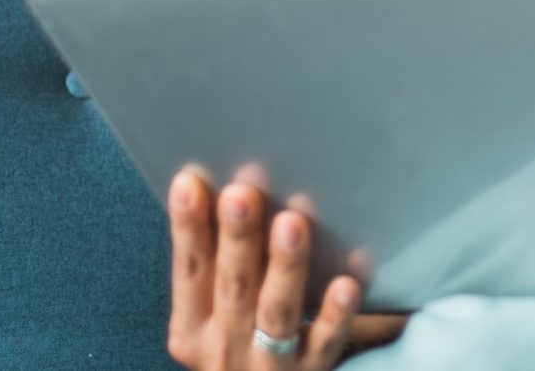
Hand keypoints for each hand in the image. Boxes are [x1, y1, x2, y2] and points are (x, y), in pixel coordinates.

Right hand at [164, 164, 408, 368]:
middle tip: (243, 192)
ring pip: (276, 313)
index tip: (191, 182)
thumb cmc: (238, 343)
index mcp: (191, 329)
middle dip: (237, 238)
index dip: (187, 229)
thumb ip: (214, 267)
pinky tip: (347, 284)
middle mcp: (223, 349)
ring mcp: (267, 365)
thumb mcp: (210, 316)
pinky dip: (334, 315)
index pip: (189, 272)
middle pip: (233, 287)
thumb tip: (211, 186)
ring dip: (284, 267)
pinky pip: (324, 343)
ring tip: (292, 223)